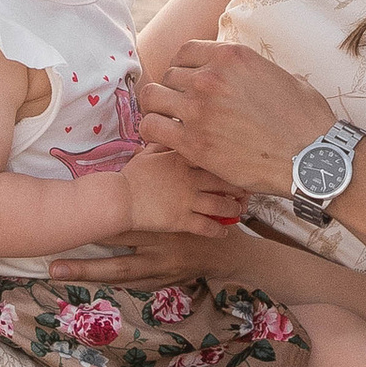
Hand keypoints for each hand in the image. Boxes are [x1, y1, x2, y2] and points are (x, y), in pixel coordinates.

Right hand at [114, 143, 248, 237]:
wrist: (118, 199)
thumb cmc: (131, 176)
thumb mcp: (148, 153)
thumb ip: (163, 144)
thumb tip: (168, 134)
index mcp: (182, 158)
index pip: (214, 155)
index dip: (229, 161)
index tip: (239, 163)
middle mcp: (190, 178)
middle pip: (224, 180)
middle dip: (239, 186)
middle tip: (247, 190)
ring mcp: (187, 200)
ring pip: (221, 205)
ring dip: (233, 209)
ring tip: (238, 210)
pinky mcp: (182, 221)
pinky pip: (207, 227)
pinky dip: (219, 231)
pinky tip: (224, 232)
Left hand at [141, 43, 328, 195]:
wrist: (311, 158)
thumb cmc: (305, 121)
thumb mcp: (282, 76)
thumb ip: (252, 71)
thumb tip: (245, 75)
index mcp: (232, 56)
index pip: (185, 52)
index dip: (183, 68)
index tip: (187, 83)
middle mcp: (211, 78)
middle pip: (168, 76)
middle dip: (173, 91)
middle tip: (182, 108)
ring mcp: (199, 110)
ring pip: (153, 98)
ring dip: (159, 109)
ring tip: (169, 122)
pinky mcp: (194, 143)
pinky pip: (152, 128)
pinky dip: (153, 132)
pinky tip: (165, 139)